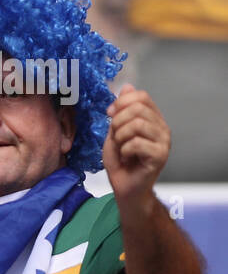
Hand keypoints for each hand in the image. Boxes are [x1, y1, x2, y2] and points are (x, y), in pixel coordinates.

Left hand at [103, 83, 169, 202]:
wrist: (125, 187)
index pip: (142, 96)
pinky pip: (136, 143)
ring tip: (121, 148)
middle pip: (138, 108)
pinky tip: (126, 157)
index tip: (110, 114)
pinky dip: (124, 150)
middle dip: (118, 121)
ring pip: (137, 124)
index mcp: (152, 119)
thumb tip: (127, 86)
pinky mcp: (160, 155)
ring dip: (120, 136)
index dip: (121, 102)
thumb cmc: (120, 161)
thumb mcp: (114, 131)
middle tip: (115, 136)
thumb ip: (120, 111)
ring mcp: (163, 142)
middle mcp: (161, 128)